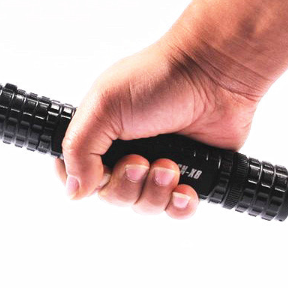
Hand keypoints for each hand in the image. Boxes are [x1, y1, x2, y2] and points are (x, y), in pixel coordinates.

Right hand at [55, 35, 261, 218]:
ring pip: (141, 206)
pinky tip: (185, 188)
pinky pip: (174, 211)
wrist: (213, 75)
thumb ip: (79, 149)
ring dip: (155, 192)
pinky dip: (179, 205)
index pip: (74, 172)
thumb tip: (73, 191)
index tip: (99, 171)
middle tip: (141, 161)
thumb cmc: (157, 79)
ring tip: (170, 165)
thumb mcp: (103, 107)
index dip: (83, 181)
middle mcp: (123, 151)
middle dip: (126, 184)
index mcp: (98, 132)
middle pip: (109, 195)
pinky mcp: (188, 176)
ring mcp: (155, 165)